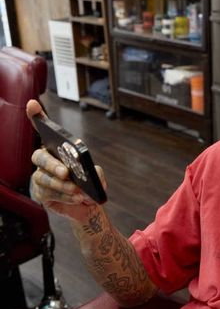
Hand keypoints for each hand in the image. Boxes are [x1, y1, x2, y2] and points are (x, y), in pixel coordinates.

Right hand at [26, 100, 107, 222]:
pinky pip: (48, 194)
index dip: (36, 116)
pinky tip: (77, 198)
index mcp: (57, 149)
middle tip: (66, 172)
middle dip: (52, 164)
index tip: (32, 103)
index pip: (43, 130)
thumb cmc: (88, 182)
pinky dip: (64, 196)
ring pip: (44, 179)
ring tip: (77, 190)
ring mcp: (40, 178)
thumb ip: (95, 173)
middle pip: (39, 157)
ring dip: (62, 185)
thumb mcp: (96, 174)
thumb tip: (90, 176)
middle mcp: (44, 161)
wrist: (87, 204)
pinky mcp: (41, 194)